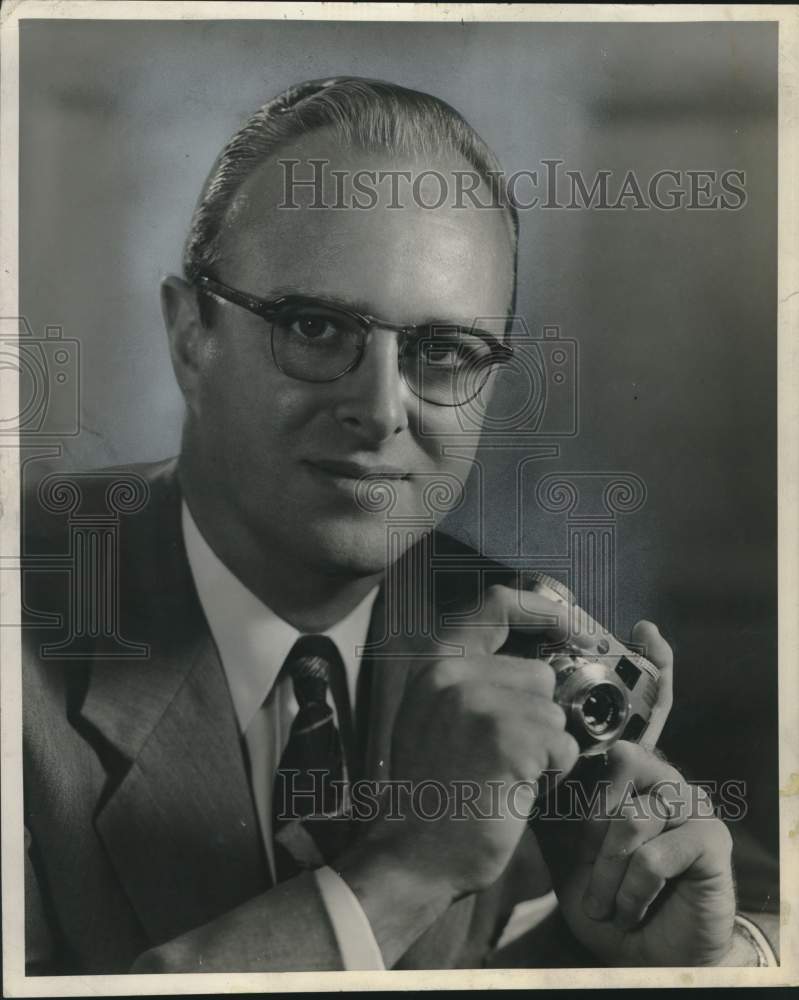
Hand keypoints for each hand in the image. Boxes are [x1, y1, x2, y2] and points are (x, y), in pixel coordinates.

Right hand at [360, 583, 593, 899]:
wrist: (417, 853)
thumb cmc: (436, 789)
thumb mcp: (435, 714)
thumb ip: (475, 677)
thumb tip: (541, 657)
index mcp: (436, 662)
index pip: (498, 604)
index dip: (546, 610)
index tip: (576, 628)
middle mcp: (451, 673)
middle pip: (538, 672)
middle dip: (543, 714)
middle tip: (528, 749)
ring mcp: (475, 703)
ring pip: (553, 711)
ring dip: (547, 746)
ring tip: (511, 773)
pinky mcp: (504, 738)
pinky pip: (562, 743)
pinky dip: (554, 771)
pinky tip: (519, 788)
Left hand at [535, 741, 735, 966]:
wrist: (651, 958)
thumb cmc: (611, 901)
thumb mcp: (568, 858)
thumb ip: (554, 819)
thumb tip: (526, 785)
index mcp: (636, 777)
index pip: (604, 754)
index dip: (578, 799)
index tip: (574, 849)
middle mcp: (667, 782)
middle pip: (619, 773)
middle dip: (590, 836)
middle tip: (587, 876)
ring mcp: (693, 807)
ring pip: (631, 819)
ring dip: (609, 873)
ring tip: (606, 905)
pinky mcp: (713, 840)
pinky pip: (654, 857)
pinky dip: (633, 892)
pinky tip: (632, 913)